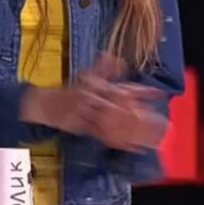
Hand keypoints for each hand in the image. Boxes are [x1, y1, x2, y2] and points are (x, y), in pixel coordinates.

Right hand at [21, 52, 167, 151]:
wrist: (44, 103)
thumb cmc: (69, 91)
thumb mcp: (86, 77)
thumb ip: (103, 68)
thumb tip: (116, 57)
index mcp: (97, 85)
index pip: (123, 87)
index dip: (141, 91)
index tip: (159, 93)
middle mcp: (93, 97)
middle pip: (119, 105)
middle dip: (137, 112)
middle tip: (155, 119)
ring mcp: (87, 112)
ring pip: (111, 122)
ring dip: (129, 129)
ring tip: (148, 137)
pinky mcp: (81, 126)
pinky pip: (101, 134)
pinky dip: (116, 141)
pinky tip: (130, 146)